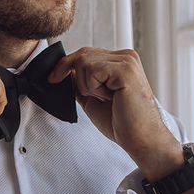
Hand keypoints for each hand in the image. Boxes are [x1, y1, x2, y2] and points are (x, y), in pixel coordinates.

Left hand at [49, 48, 182, 180]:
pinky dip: (94, 88)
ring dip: (88, 86)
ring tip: (107, 98)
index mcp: (121, 61)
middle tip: (90, 96)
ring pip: (84, 62)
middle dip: (76, 78)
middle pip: (82, 54)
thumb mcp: (93, 97)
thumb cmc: (121, 122)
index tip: (53, 78)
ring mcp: (127, 61)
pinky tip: (111, 98)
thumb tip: (64, 72)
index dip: (66, 65)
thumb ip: (81, 82)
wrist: (140, 139)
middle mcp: (126, 56)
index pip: (85, 53)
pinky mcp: (125, 70)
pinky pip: (91, 71)